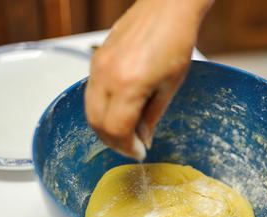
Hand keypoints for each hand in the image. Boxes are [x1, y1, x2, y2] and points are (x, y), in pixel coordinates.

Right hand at [85, 0, 212, 159]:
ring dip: (104, 127)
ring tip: (126, 132)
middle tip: (131, 147)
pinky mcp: (95, 59)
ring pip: (90, 110)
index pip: (116, 130)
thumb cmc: (176, 40)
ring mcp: (97, 66)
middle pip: (97, 124)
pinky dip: (101, 109)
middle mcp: (107, 76)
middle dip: (113, 142)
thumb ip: (153, 116)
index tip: (139, 152)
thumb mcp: (171, 85)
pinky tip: (118, 111)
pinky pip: (90, 93)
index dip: (127, 147)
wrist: (166, 6)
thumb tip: (143, 138)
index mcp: (129, 85)